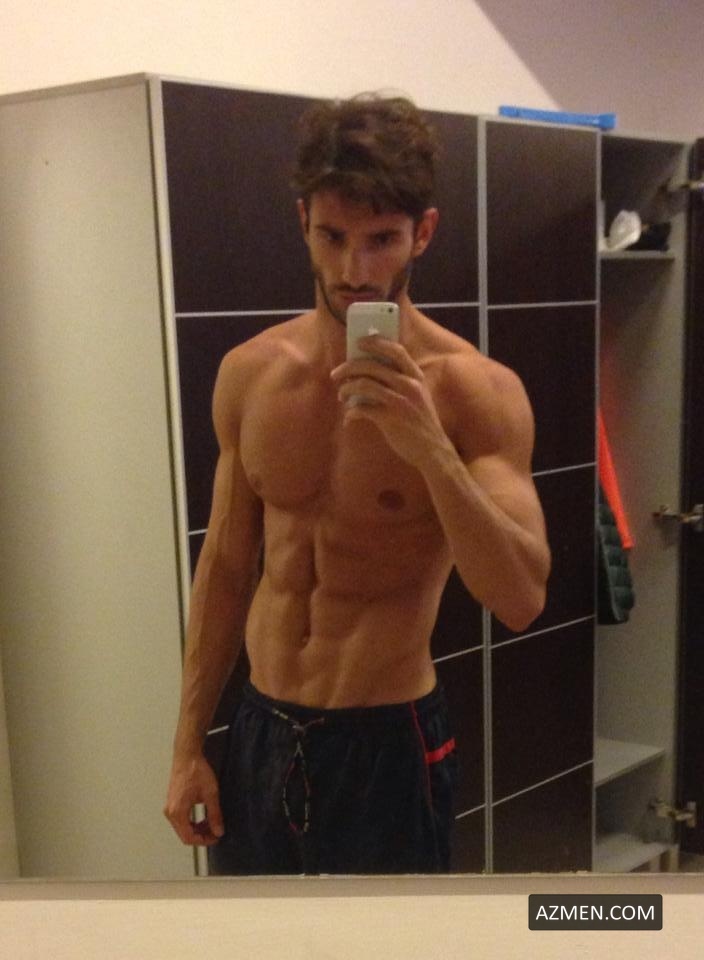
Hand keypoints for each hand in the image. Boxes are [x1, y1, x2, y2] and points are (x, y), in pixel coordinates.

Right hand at [164, 753, 223, 845]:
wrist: (187, 755)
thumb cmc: (197, 771)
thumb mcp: (211, 794)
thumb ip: (214, 815)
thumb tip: (219, 831)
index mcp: (177, 812)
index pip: (189, 837)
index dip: (204, 841)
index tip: (216, 837)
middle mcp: (170, 812)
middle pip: (184, 834)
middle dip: (201, 836)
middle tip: (216, 831)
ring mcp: (169, 807)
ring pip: (182, 828)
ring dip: (197, 829)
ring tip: (211, 824)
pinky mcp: (172, 802)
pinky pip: (181, 819)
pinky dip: (192, 822)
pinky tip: (204, 817)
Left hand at [330, 336, 452, 468]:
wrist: (432, 450)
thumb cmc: (421, 422)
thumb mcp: (418, 396)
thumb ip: (401, 381)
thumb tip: (368, 372)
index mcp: (416, 377)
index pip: (396, 350)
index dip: (376, 343)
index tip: (359, 343)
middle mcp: (409, 385)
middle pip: (372, 366)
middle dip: (349, 367)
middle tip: (336, 374)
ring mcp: (400, 401)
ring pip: (363, 384)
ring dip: (346, 388)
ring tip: (341, 395)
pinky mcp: (390, 419)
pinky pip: (362, 408)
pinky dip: (351, 412)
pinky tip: (349, 418)